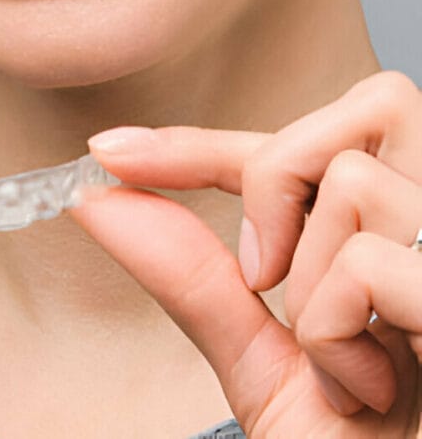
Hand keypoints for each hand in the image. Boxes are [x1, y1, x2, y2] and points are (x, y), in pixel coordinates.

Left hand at [72, 71, 421, 435]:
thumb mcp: (264, 364)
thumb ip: (196, 279)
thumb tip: (102, 202)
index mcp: (404, 238)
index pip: (303, 147)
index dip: (201, 141)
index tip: (111, 152)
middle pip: (367, 105)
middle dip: (278, 179)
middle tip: (265, 276)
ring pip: (353, 183)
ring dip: (311, 291)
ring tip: (345, 369)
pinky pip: (368, 263)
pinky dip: (334, 335)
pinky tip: (369, 389)